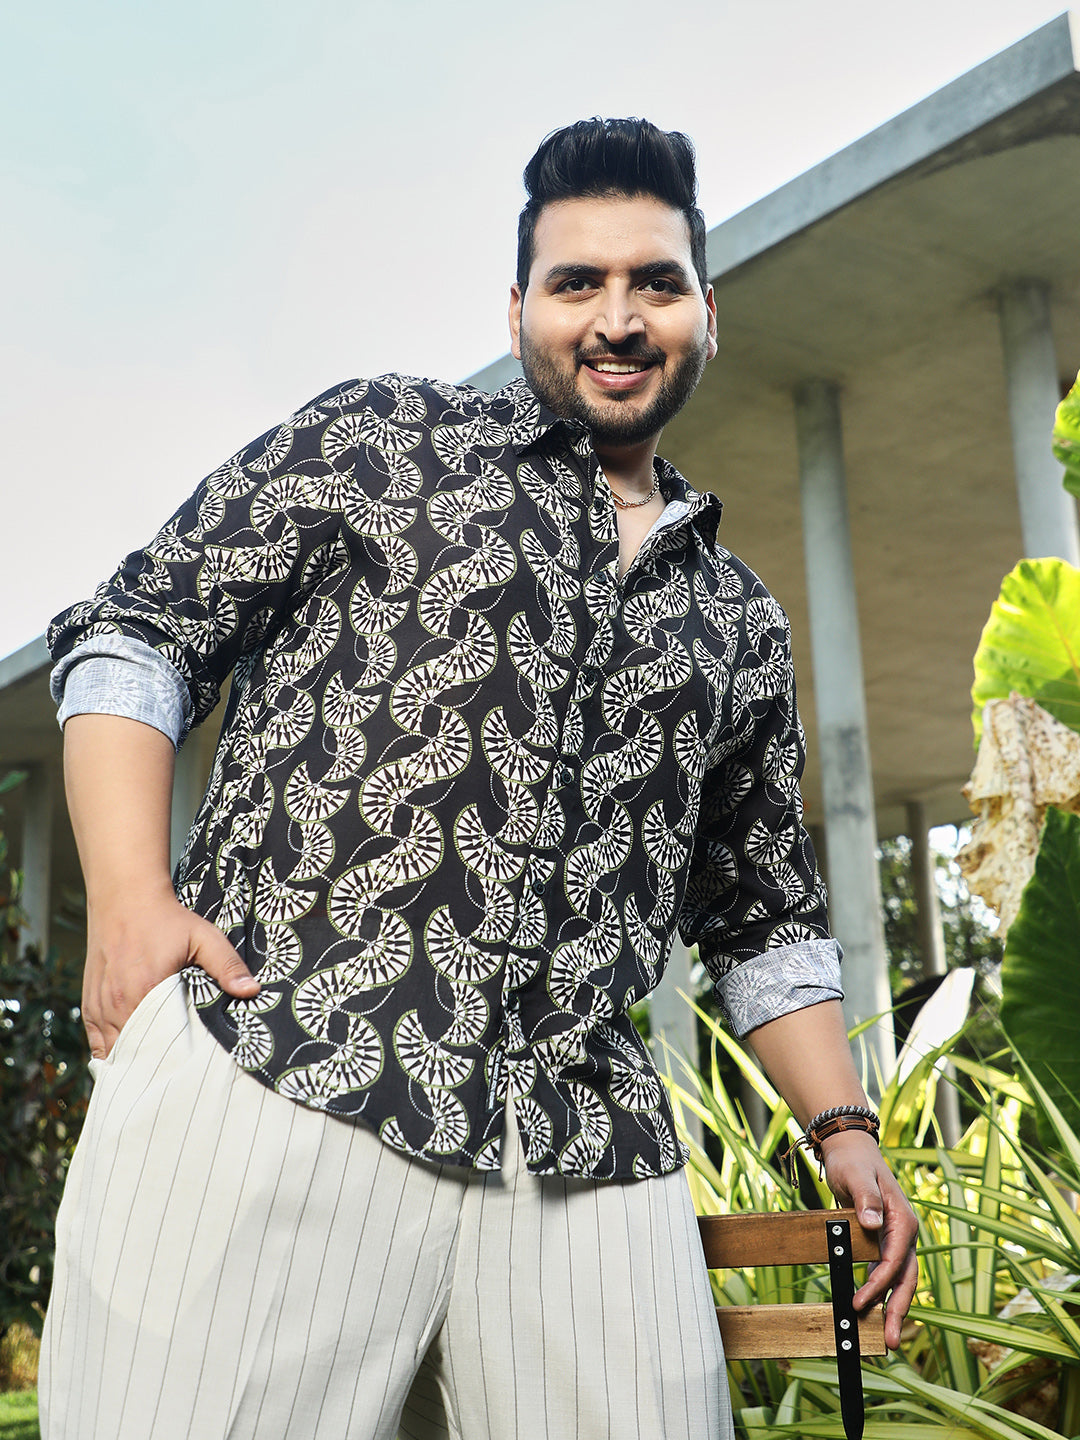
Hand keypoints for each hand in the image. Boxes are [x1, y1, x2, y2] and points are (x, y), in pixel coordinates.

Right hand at [82, 887, 258, 1059]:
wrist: (125, 897)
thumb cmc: (166, 918)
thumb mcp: (203, 937)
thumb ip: (227, 966)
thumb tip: (252, 991)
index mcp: (144, 991)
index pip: (156, 1046)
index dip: (172, 1062)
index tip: (188, 1070)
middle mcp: (116, 1003)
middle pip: (133, 1054)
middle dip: (152, 1068)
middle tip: (174, 1078)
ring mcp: (99, 1005)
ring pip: (112, 1052)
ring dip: (132, 1061)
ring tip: (155, 1072)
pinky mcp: (89, 1003)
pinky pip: (97, 1042)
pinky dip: (112, 1052)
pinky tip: (131, 1058)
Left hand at [820, 1129, 917, 1349]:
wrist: (850, 1148)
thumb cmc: (853, 1160)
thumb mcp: (856, 1176)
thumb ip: (865, 1199)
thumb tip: (872, 1224)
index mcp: (903, 1219)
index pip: (894, 1260)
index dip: (879, 1284)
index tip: (860, 1302)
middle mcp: (904, 1232)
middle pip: (906, 1277)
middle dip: (898, 1310)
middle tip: (889, 1342)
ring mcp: (896, 1238)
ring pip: (900, 1279)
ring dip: (893, 1306)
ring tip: (885, 1337)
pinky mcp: (883, 1241)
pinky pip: (886, 1272)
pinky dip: (882, 1291)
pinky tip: (872, 1309)